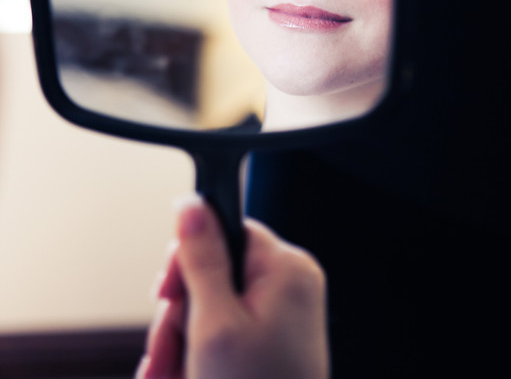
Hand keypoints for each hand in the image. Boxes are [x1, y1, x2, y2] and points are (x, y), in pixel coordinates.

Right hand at [135, 194, 328, 378]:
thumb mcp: (214, 323)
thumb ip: (200, 258)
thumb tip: (191, 204)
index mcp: (287, 270)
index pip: (227, 229)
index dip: (190, 259)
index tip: (167, 292)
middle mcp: (287, 290)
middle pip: (213, 272)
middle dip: (180, 315)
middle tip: (171, 350)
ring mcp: (279, 323)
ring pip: (208, 309)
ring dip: (179, 344)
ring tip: (172, 375)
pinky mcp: (266, 350)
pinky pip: (219, 336)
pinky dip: (194, 359)